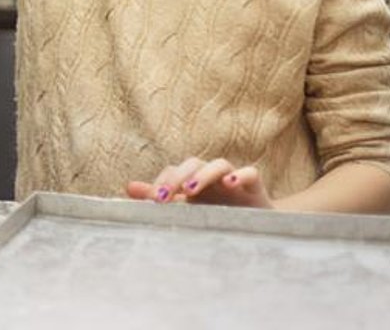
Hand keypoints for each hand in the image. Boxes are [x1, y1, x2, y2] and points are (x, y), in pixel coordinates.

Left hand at [127, 157, 273, 208]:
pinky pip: (250, 173)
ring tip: (190, 190)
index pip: (174, 172)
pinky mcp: (255, 186)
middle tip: (163, 196)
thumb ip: (162, 198)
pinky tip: (230, 184)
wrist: (260, 226)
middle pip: (193, 164)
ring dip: (203, 175)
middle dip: (177, 178)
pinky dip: (240, 175)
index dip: (162, 182)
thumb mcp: (189, 209)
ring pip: (219, 164)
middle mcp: (212, 176)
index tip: (152, 200)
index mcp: (194, 181)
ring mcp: (234, 179)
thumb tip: (129, 188)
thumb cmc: (220, 215)